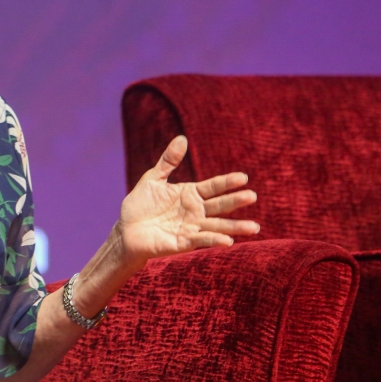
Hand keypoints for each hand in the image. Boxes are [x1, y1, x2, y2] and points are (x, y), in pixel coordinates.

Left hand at [116, 136, 258, 265]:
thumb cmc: (140, 205)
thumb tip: (182, 138)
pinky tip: (228, 241)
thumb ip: (168, 161)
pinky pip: (202, 240)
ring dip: (235, 226)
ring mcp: (192, 227)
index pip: (213, 187)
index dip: (227, 182)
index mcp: (190, 194)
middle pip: (220, 205)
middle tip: (252, 196)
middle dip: (236, 201)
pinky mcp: (184, 242)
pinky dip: (214, 240)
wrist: (126, 230)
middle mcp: (195, 211)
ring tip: (254, 226)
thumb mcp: (153, 179)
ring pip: (217, 225)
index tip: (243, 177)